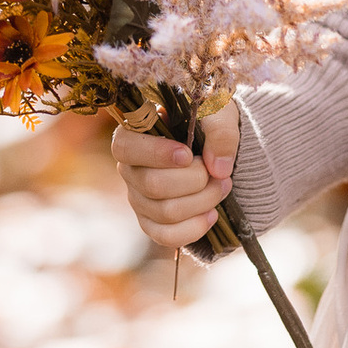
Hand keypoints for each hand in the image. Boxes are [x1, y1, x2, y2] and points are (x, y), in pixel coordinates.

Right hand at [115, 104, 235, 254]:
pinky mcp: (152, 222)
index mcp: (134, 134)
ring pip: (164, 212)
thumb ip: (220, 131)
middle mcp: (130, 169)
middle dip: (195, 181)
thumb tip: (218, 169)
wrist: (216, 145)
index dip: (155, 154)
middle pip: (153, 185)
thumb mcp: (218, 111)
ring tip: (222, 186)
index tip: (188, 154)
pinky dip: (194, 228)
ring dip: (202, 202)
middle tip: (220, 173)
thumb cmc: (209, 120)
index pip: (125, 148)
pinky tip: (211, 214)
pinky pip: (166, 236)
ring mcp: (139, 198)